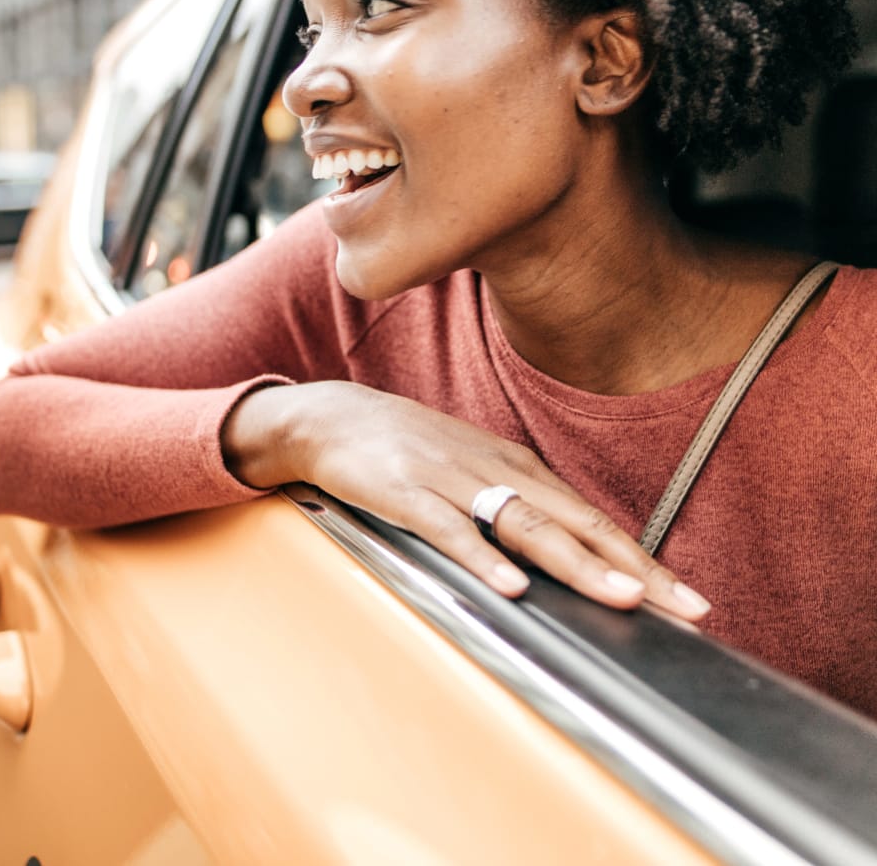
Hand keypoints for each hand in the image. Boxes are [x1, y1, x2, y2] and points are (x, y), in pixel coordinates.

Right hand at [223, 380, 710, 620]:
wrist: (336, 418)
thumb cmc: (409, 451)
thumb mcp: (473, 473)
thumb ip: (516, 509)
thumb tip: (566, 556)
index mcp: (518, 469)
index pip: (593, 519)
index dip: (642, 560)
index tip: (688, 598)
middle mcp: (498, 471)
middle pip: (577, 522)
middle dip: (634, 568)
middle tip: (684, 607)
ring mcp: (454, 480)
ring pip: (527, 526)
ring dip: (578, 564)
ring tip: (620, 598)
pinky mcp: (408, 493)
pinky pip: (452, 530)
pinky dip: (483, 558)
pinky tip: (510, 586)